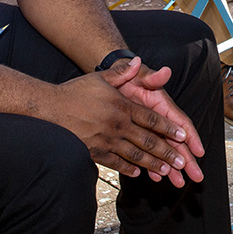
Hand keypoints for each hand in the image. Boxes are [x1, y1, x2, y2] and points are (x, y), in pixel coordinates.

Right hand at [50, 61, 200, 185]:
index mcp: (121, 106)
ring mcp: (105, 140)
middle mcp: (116, 124)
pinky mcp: (94, 152)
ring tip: (166, 171)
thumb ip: (122, 72)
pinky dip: (128, 168)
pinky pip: (115, 162)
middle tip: (182, 162)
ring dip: (152, 164)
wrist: (49, 108)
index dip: (168, 128)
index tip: (183, 137)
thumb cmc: (75, 92)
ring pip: (135, 154)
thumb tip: (136, 61)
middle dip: (167, 152)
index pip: (151, 119)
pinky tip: (138, 172)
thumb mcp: (100, 78)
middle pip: (147, 140)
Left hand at [106, 57, 204, 185]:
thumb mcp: (138, 75)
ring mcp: (149, 128)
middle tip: (196, 176)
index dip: (191, 137)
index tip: (199, 151)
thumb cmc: (128, 76)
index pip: (180, 123)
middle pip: (176, 142)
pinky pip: (147, 152)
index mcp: (162, 105)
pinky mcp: (138, 134)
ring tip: (178, 182)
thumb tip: (164, 72)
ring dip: (171, 167)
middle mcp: (158, 119)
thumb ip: (151, 77)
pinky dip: (152, 163)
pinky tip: (155, 175)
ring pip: (163, 150)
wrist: (110, 81)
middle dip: (187, 160)